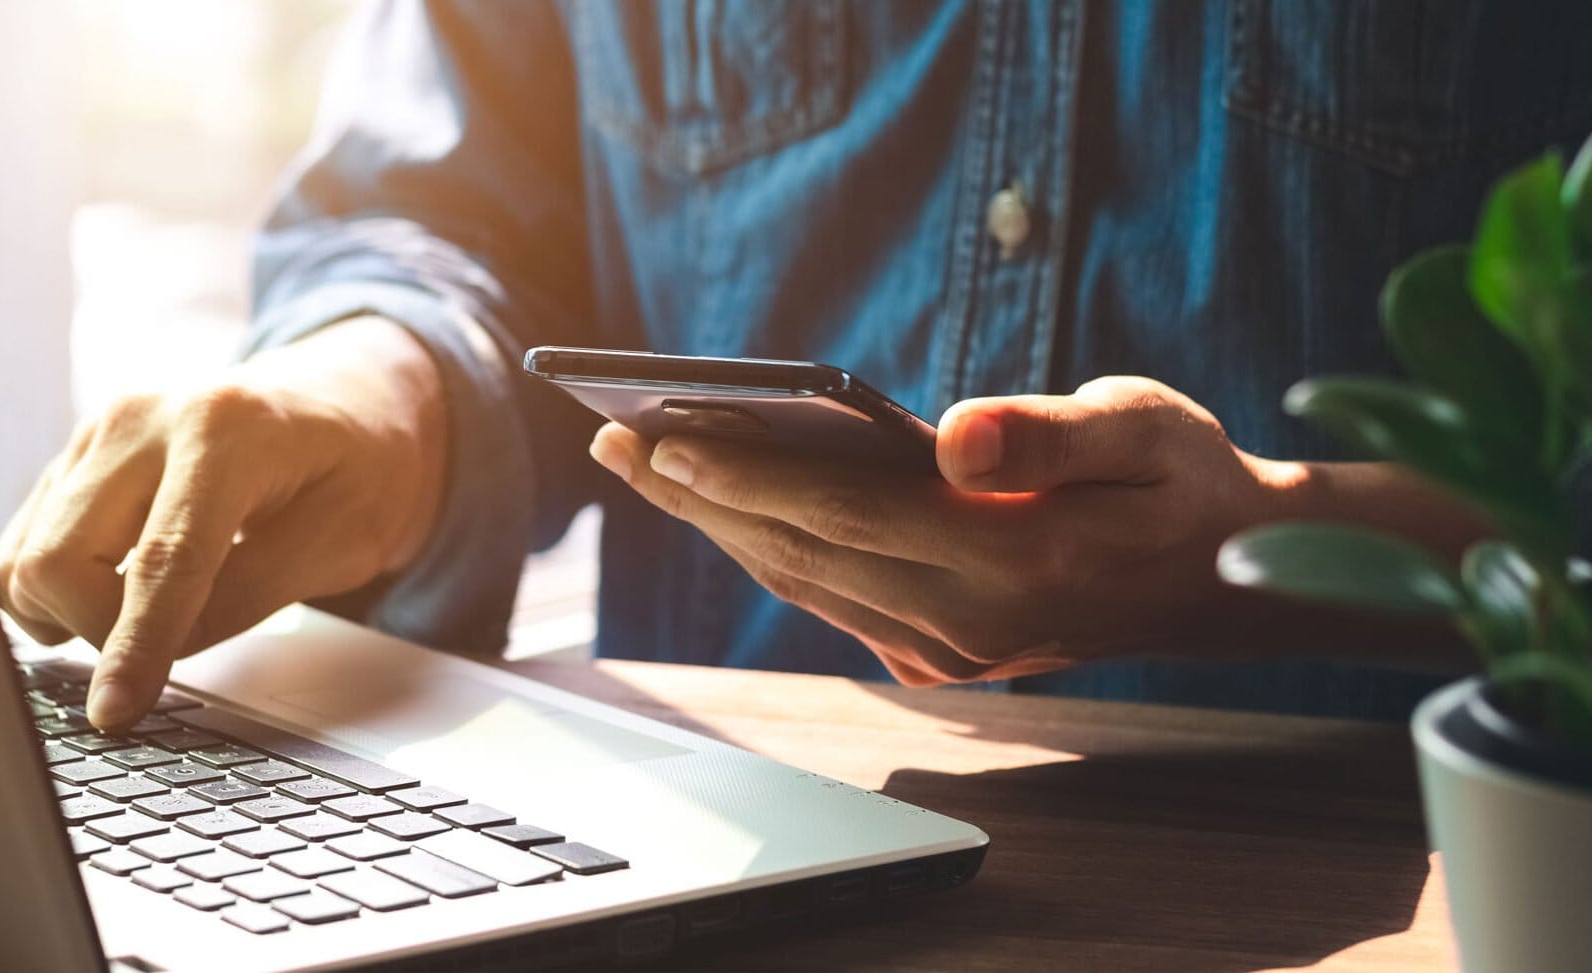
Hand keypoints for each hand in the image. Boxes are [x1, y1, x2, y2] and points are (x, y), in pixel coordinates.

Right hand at [0, 316, 445, 729]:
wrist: (345, 401)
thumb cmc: (360, 465)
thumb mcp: (343, 541)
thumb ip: (247, 595)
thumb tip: (154, 655)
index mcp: (224, 428)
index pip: (163, 558)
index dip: (134, 646)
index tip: (114, 713)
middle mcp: (142, 418)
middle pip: (59, 559)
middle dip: (99, 631)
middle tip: (168, 643)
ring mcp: (97, 433)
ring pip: (24, 559)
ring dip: (71, 613)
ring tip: (150, 611)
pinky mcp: (73, 457)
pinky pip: (25, 546)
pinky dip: (57, 590)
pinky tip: (118, 588)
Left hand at [587, 376, 1309, 684]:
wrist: (1221, 581)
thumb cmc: (1183, 481)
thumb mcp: (1147, 428)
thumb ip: (1052, 432)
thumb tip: (956, 437)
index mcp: (1012, 560)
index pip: (845, 513)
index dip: (747, 476)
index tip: (662, 439)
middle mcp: (967, 623)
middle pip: (800, 551)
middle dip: (699, 496)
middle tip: (611, 440)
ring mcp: (949, 651)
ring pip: (803, 581)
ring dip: (717, 525)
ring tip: (643, 464)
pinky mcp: (940, 657)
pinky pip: (830, 599)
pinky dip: (768, 551)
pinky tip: (721, 508)